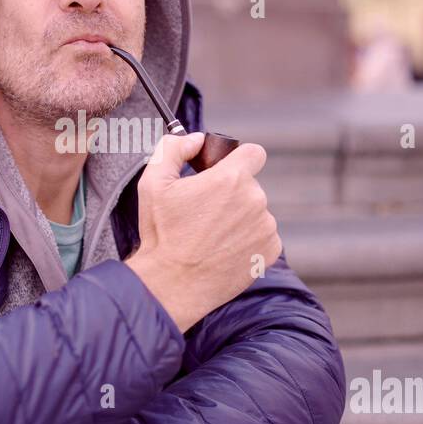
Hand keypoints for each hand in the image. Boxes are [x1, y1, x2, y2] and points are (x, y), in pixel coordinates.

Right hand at [125, 132, 280, 333]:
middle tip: (203, 214)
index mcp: (231, 178)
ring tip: (210, 237)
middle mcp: (255, 200)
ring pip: (256, 212)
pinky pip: (263, 236)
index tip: (224, 172)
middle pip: (249, 186)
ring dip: (238, 219)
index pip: (254, 153)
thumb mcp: (153, 183)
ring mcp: (265, 227)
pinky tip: (223, 250)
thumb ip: (173, 149)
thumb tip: (196, 140)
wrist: (172, 284)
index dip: (238, 159)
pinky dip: (247, 240)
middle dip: (230, 194)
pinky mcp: (269, 251)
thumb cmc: (161, 234)